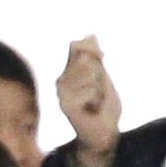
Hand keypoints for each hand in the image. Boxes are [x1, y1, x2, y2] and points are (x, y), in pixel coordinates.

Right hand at [57, 37, 119, 166]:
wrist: (104, 132)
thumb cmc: (105, 106)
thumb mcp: (103, 77)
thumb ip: (96, 58)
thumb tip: (91, 34)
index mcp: (69, 71)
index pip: (76, 45)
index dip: (93, 49)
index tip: (102, 59)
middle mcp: (61, 80)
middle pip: (86, 59)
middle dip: (100, 74)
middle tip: (98, 91)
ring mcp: (61, 92)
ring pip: (89, 74)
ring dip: (100, 88)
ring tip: (95, 101)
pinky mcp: (65, 105)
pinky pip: (90, 90)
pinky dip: (98, 99)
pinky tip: (93, 109)